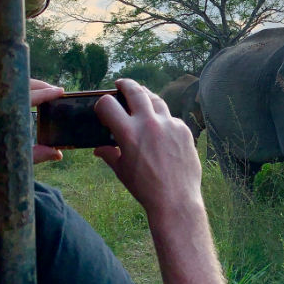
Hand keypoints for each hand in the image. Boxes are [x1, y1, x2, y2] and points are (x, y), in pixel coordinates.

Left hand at [0, 79, 64, 168]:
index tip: (59, 92)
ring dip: (19, 88)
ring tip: (37, 93)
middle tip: (52, 90)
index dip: (43, 94)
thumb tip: (57, 152)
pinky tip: (15, 101)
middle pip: (10, 86)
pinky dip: (6, 94)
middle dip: (34, 86)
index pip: (20, 98)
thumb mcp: (3, 163)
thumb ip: (33, 156)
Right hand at [93, 79, 201, 216]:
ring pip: (156, 100)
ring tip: (142, 98)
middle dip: (125, 84)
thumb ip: (109, 154)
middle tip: (121, 84)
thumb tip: (99, 149)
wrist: (176, 199)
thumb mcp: (122, 170)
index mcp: (128, 132)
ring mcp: (169, 124)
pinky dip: (163, 119)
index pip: (108, 104)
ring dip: (146, 96)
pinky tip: (160, 127)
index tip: (104, 107)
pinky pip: (171, 118)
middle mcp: (149, 123)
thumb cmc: (145, 187)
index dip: (102, 104)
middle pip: (136, 91)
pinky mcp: (184, 130)